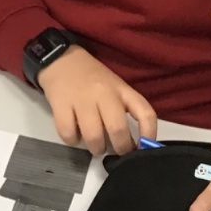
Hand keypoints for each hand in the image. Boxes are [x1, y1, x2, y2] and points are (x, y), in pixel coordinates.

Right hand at [38, 47, 157, 154]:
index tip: (144, 148)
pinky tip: (74, 134)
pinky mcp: (61, 105)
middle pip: (117, 129)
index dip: (149, 134)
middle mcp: (104, 94)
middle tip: (117, 152)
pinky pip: (68, 134)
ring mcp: (82, 99)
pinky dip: (72, 140)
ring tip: (95, 146)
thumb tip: (131, 144)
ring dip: (96, 148)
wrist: (61, 59)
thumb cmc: (92, 77)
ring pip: (93, 136)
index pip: (145, 113)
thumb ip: (125, 110)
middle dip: (120, 148)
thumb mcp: (115, 87)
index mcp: (122, 90)